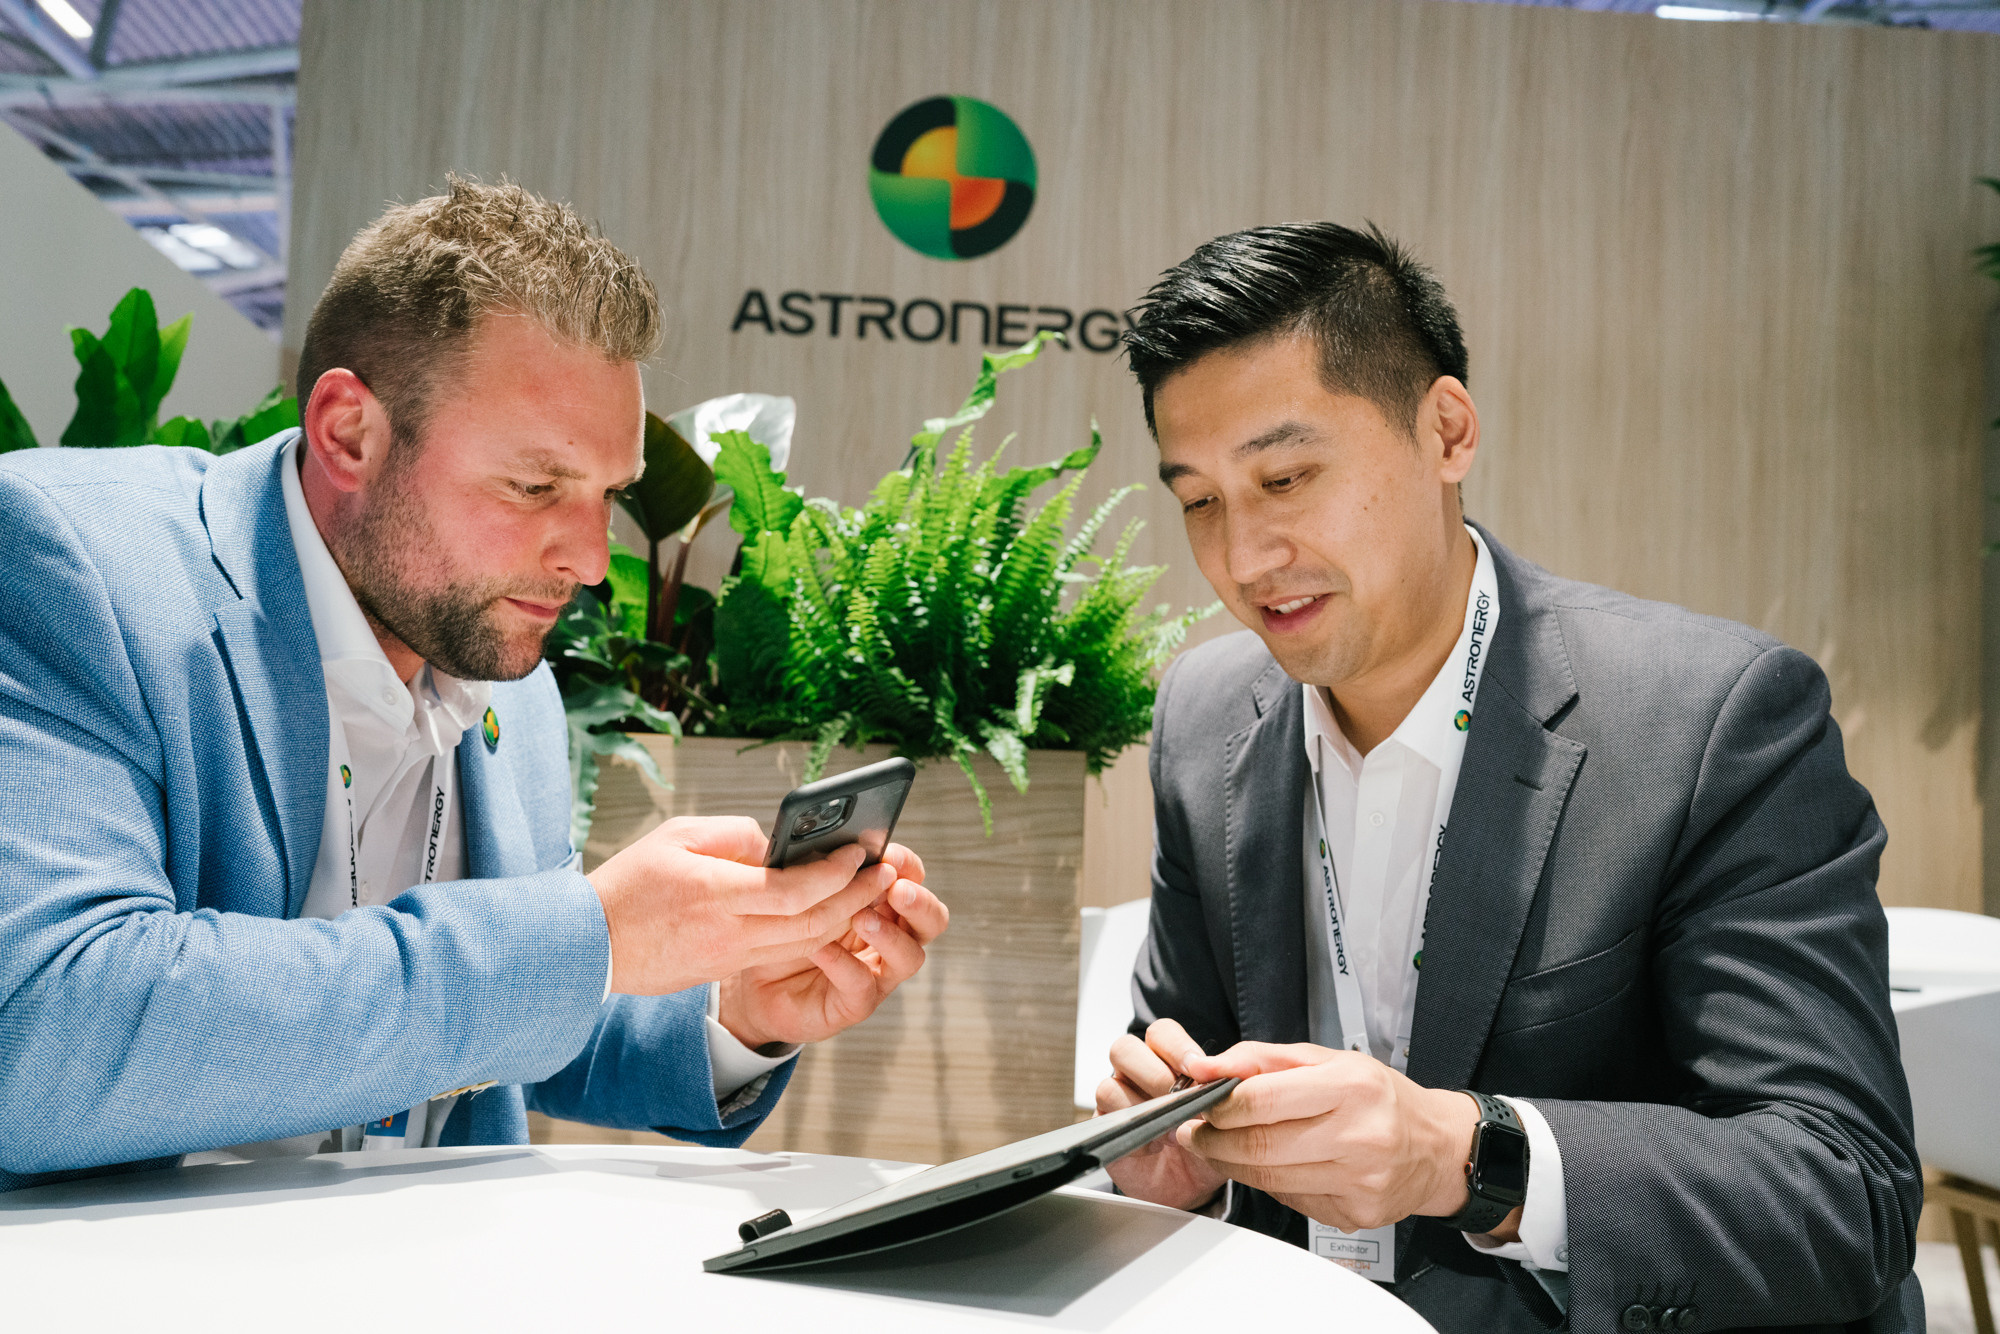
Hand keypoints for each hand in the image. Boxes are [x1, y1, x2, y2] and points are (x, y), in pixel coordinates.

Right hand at [588, 816, 896, 995]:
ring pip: (805, 944)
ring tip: (868, 890)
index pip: (795, 890)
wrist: (587, 946)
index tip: (860, 851)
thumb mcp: (677, 838)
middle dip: (857, 898)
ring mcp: (730, 958)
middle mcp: (730, 933)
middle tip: (885, 872)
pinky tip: (831, 913)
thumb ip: (735, 835)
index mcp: (717, 895)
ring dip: (844, 919)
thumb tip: (778, 847)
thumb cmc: (628, 883)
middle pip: (813, 923)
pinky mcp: (725, 970)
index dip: (836, 872)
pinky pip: (783, 954)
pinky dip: (815, 934)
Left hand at [716, 843, 946, 1048]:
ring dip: (889, 934)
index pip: (913, 880)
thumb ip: (822, 872)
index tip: (889, 854)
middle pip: (932, 920)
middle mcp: (889, 939)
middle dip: (919, 902)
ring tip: (861, 918)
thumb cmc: (783, 933)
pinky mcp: (854, 1004)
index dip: (907, 866)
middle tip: (896, 888)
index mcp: (882, 905)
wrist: (754, 985)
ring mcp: (877, 973)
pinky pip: (863, 986)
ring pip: (911, 956)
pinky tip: (822, 950)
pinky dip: (844, 964)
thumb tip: (830, 843)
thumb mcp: (801, 895)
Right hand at [1096, 1019, 1229, 1210]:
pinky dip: (1135, 1135)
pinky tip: (1156, 1147)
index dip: (1177, 1047)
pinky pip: (1107, 1122)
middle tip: (1179, 1101)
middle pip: (1124, 1049)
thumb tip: (1222, 1071)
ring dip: (1142, 1108)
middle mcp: (1137, 1073)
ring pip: (1109, 1086)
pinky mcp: (1109, 1130)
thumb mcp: (1226, 1112)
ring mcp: (1119, 1100)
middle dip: (1154, 1075)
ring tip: (1171, 1131)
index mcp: (1167, 1058)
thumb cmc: (1209, 1139)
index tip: (1199, 1069)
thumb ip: (1223, 1087)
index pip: (1162, 1033)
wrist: (1194, 1182)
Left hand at [1174, 1042, 1511, 1236]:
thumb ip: (1262, 1058)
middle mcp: (1359, 1136)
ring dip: (1230, 1165)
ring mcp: (1360, 1181)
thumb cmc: (1379, 1098)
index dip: (1219, 1105)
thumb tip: (1207, 1066)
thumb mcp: (1327, 1059)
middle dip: (1213, 1140)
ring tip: (1217, 1148)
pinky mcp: (1356, 1214)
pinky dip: (1267, 1184)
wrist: (1437, 1147)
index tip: (1201, 1103)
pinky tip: (1265, 1167)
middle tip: (1195, 1131)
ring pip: (1269, 1180)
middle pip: (1259, 1146)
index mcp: (1351, 1087)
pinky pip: (1291, 1201)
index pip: (1263, 1100)